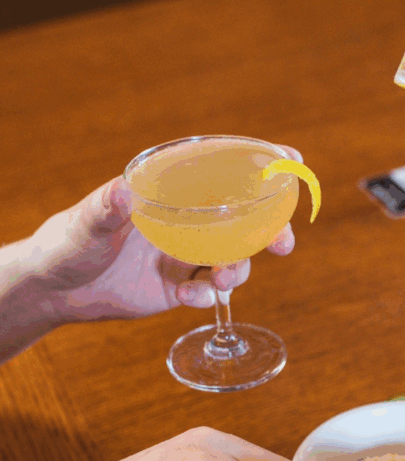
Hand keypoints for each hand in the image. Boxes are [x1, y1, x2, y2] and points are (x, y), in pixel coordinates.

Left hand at [23, 146, 302, 322]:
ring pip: (232, 258)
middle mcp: (184, 221)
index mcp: (169, 193)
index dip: (258, 166)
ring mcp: (184, 255)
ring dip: (238, 268)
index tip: (291, 162)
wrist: (57, 291)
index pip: (219, 172)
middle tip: (283, 243)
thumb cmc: (67, 242)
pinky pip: (208, 291)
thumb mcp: (85, 222)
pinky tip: (189, 298)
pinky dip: (207, 296)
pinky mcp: (180, 288)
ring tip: (223, 280)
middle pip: (241, 220)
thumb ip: (106, 208)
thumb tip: (123, 191)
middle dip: (269, 230)